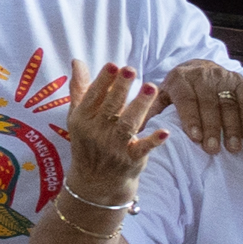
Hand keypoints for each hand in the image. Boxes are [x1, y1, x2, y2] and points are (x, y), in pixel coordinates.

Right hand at [65, 62, 165, 206]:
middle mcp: (96, 132)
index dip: (103, 81)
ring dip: (139, 106)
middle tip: (131, 69)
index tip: (113, 65)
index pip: (92, 96)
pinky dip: (153, 141)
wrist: (94, 182)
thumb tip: (77, 61)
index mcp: (82, 119)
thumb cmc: (88, 142)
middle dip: (121, 88)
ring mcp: (113, 147)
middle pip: (110, 107)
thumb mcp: (78, 117)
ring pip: (127, 124)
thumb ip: (79, 89)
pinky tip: (164, 132)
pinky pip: (142, 149)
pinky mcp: (130, 160)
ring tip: (151, 88)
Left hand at [161, 58, 242, 152]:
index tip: (196, 138)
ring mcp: (222, 77)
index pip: (187, 99)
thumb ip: (153, 110)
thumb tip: (136, 131)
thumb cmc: (178, 89)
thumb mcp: (163, 95)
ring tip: (232, 147)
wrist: (199, 67)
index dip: (191, 118)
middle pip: (209, 103)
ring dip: (232, 127)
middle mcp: (202, 75)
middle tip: (213, 149)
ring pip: (228, 103)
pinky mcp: (239, 81)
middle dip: (212, 128)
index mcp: (180, 78)